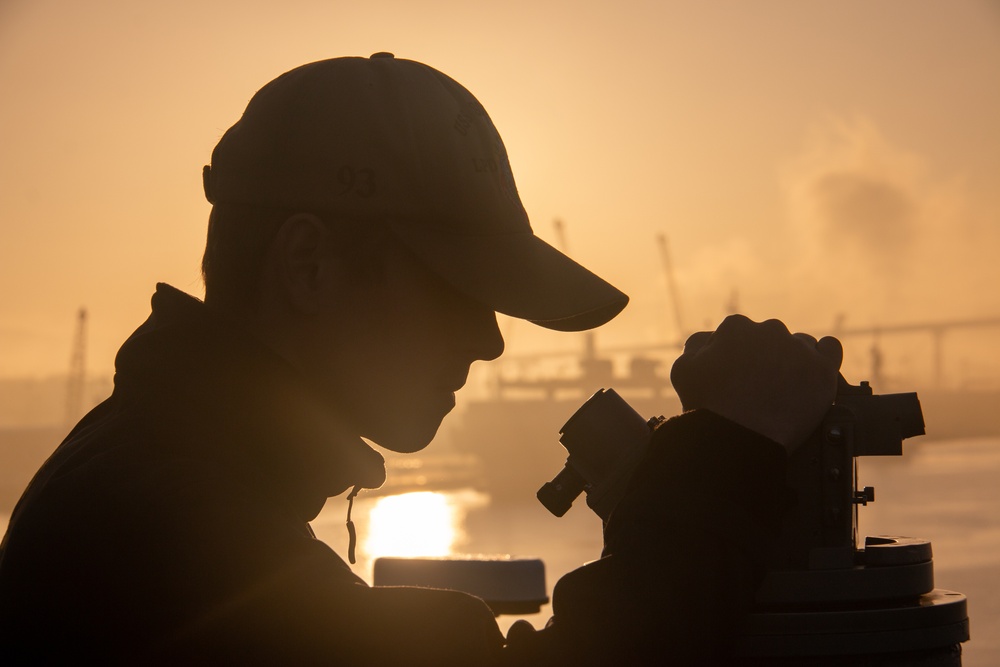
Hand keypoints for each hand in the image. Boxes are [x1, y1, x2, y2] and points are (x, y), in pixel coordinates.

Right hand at [669, 315, 842, 450]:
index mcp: (736, 327)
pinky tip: (813, 372)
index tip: (735, 376)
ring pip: (800, 344)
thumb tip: (711, 340)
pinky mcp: (822, 370)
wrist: (739, 438)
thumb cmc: (709, 407)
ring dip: (793, 359)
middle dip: (764, 357)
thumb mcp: (684, 369)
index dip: (735, 357)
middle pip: (769, 338)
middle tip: (758, 386)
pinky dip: (823, 358)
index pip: (738, 335)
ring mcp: (799, 349)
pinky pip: (830, 349)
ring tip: (784, 387)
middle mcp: (769, 330)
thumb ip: (697, 345)